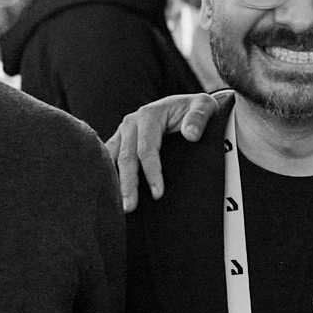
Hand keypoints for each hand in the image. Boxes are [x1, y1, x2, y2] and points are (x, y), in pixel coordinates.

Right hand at [105, 90, 228, 210]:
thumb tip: (191, 135)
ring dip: (114, 182)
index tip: (157, 193)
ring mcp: (123, 131)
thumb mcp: (204, 105)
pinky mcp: (120, 140)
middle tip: (129, 207)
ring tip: (118, 206)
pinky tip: (108, 191)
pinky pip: (109, 158)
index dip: (151, 171)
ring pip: (113, 159)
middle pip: (126, 157)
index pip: (147, 148)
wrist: (185, 104)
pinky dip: (108, 174)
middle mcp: (131, 122)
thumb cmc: (194, 108)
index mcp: (149, 115)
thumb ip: (199, 117)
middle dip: (128, 184)